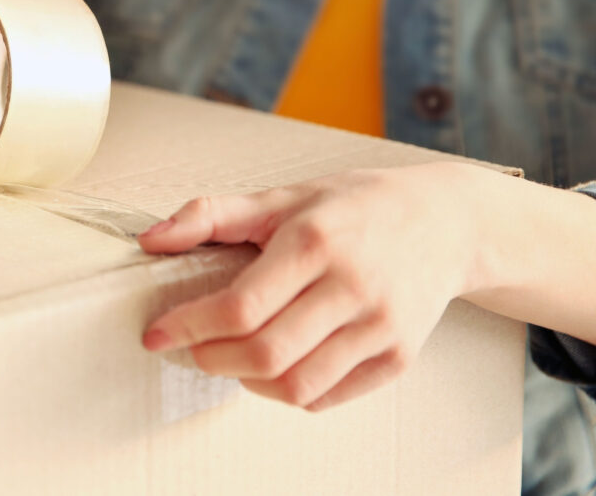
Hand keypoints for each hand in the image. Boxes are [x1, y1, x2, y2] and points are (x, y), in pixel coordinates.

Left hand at [138, 162, 489, 411]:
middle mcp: (352, 287)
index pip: (240, 307)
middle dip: (211, 359)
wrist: (445, 222)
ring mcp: (381, 328)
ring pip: (296, 386)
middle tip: (191, 348)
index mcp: (315, 242)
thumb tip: (150, 239)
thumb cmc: (353, 207)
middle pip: (264, 353)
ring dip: (248, 382)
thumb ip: (211, 215)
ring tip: (231, 358)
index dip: (189, 327)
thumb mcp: (281, 197)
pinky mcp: (399, 358)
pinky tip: (275, 367)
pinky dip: (289, 392)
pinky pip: (329, 397)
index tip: (157, 333)